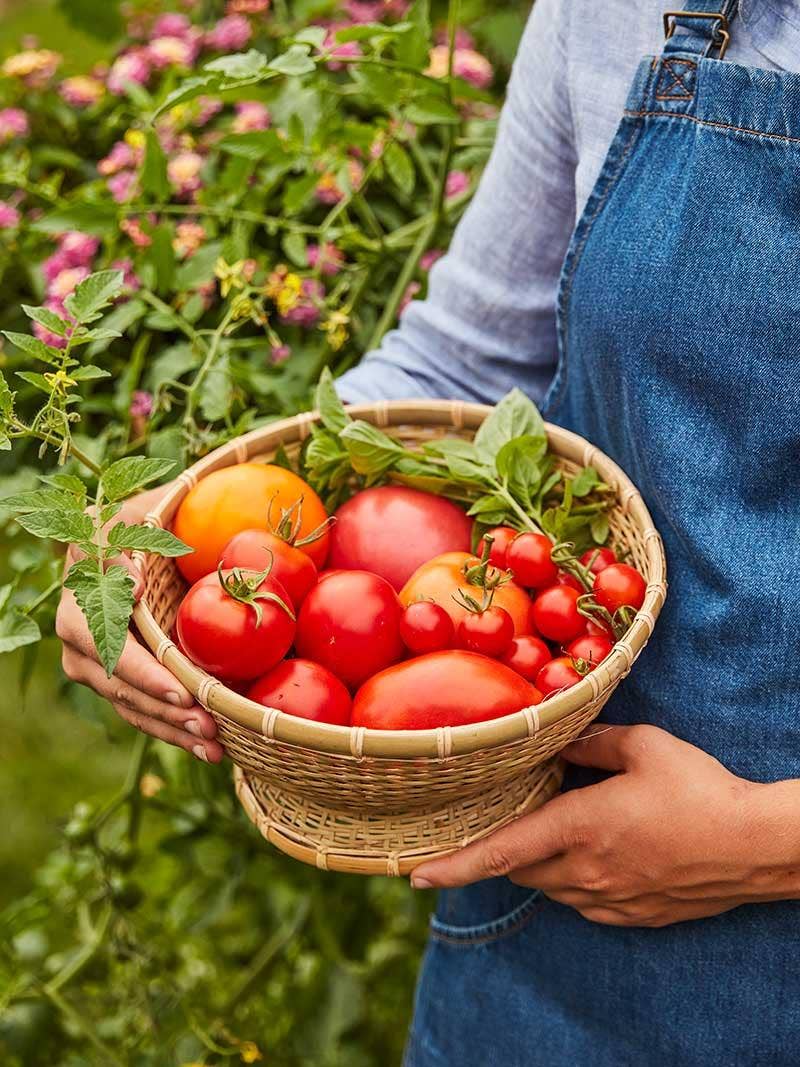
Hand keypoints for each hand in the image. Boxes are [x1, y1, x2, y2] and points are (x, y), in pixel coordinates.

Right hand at [57, 484, 223, 762]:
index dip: (143, 674)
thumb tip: (132, 589)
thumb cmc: (136, 524)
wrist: (136, 542)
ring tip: (215, 745)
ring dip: (175, 730)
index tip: (180, 689)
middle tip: (209, 725)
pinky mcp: (121, 685)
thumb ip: (122, 540)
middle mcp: (80, 647)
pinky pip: (145, 714)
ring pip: (134, 709)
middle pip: (123, 689)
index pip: (108, 650)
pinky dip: (175, 733)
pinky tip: (210, 749)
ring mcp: (98, 671)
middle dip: (167, 710)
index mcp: (79, 607)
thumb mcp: (130, 517)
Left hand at [411, 725, 799, 926]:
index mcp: (580, 827)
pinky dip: (574, 880)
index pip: (501, 852)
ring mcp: (611, 898)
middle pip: (521, 869)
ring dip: (541, 863)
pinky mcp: (635, 914)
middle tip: (506, 822)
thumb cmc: (700, 790)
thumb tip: (563, 741)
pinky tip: (597, 856)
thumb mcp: (643, 746)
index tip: (415, 876)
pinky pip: (585, 902)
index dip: (454, 866)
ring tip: (559, 831)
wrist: (755, 846)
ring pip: (551, 888)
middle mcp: (587, 870)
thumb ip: (592, 743)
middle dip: (505, 850)